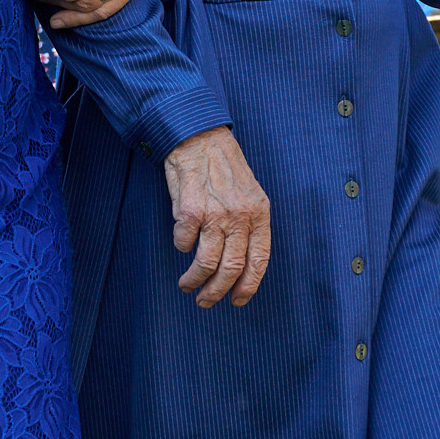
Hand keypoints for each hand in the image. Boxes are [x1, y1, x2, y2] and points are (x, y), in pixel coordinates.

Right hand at [163, 126, 270, 306]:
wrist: (199, 137)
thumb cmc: (223, 166)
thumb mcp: (249, 193)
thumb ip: (248, 224)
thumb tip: (240, 263)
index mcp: (259, 213)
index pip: (259, 260)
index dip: (248, 286)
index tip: (237, 300)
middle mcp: (240, 216)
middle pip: (231, 268)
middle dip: (217, 292)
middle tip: (205, 301)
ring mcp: (215, 213)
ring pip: (206, 262)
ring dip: (194, 280)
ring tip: (187, 284)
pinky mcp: (189, 210)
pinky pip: (183, 242)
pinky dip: (180, 246)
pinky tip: (180, 242)